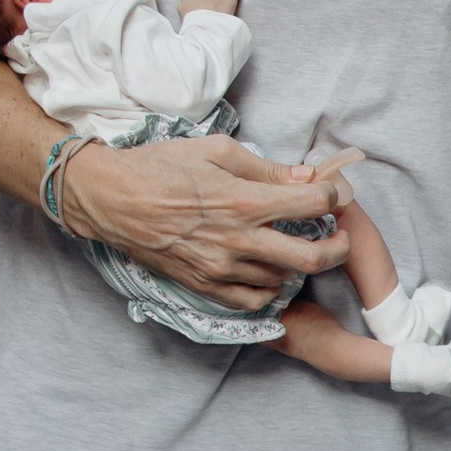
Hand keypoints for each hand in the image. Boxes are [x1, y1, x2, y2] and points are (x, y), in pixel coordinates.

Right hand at [60, 133, 349, 301]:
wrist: (111, 198)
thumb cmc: (161, 166)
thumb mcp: (216, 150)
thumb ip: (266, 168)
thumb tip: (307, 177)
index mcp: (244, 200)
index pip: (314, 204)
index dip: (333, 196)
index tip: (332, 194)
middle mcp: (239, 239)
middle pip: (314, 257)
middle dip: (339, 247)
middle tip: (339, 236)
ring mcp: (222, 268)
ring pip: (284, 279)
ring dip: (298, 264)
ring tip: (293, 246)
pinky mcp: (206, 286)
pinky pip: (253, 301)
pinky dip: (269, 289)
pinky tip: (268, 271)